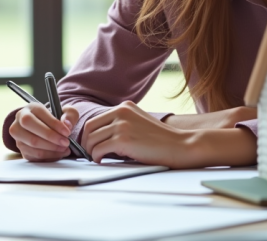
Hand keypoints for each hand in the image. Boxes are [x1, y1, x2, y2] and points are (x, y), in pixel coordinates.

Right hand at [9, 102, 78, 161]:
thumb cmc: (55, 120)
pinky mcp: (21, 149)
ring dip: (51, 148)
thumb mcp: (66, 112)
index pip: (39, 113)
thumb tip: (67, 124)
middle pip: (30, 125)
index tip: (67, 132)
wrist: (46, 130)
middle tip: (65, 142)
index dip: (54, 123)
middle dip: (50, 136)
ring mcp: (18, 136)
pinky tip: (59, 153)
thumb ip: (70, 115)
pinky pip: (34, 155)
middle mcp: (20, 120)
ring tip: (64, 148)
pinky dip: (48, 156)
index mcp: (31, 108)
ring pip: (32, 142)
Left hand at [82, 101, 256, 167]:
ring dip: (91, 152)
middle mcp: (121, 112)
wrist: (180, 146)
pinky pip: (98, 149)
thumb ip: (121, 124)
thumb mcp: (139, 123)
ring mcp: (121, 124)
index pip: (95, 120)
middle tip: (91, 154)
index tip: (91, 146)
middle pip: (89, 128)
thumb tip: (99, 139)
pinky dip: (97, 157)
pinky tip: (102, 161)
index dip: (89, 135)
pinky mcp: (122, 139)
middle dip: (86, 143)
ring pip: (91, 139)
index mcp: (124, 106)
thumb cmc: (160, 140)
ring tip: (98, 159)